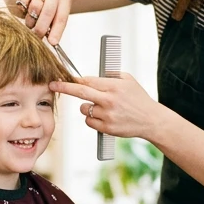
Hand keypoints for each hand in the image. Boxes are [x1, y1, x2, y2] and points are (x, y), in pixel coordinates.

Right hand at [8, 0, 72, 44]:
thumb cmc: (45, 3)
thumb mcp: (53, 12)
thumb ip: (52, 24)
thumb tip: (51, 42)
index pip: (62, 18)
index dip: (56, 31)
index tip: (52, 42)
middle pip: (49, 11)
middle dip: (41, 27)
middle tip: (36, 36)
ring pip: (35, 6)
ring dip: (30, 19)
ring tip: (29, 23)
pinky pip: (23, 0)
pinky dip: (22, 9)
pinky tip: (24, 9)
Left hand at [50, 73, 165, 140]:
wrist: (151, 120)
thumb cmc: (138, 98)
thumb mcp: (128, 80)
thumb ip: (109, 76)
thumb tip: (89, 76)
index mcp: (114, 86)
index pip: (88, 81)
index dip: (74, 79)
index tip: (62, 77)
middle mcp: (109, 101)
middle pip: (80, 93)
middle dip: (64, 88)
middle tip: (52, 85)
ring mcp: (107, 115)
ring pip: (83, 109)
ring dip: (86, 106)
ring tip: (102, 106)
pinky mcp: (106, 128)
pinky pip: (88, 121)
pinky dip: (92, 118)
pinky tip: (104, 116)